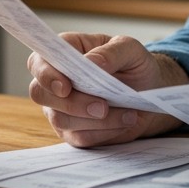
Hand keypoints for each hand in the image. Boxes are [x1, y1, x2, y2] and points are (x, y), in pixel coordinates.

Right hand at [26, 32, 186, 147]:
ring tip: (127, 114)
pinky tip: (124, 122)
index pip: (38, 62)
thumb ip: (111, 52)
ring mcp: (60, 108)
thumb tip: (91, 63)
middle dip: (71, 103)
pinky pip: (79, 137)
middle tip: (102, 107)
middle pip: (40, 94)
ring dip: (95, 121)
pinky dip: (104, 132)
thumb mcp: (131, 49)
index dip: (46, 74)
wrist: (150, 93)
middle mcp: (56, 80)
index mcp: (65, 52)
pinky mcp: (73, 131)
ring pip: (60, 119)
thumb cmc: (134, 64)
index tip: (66, 86)